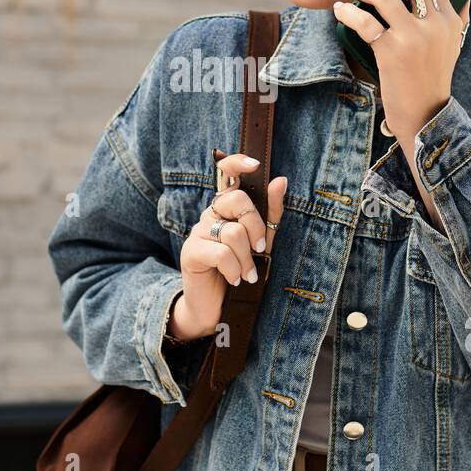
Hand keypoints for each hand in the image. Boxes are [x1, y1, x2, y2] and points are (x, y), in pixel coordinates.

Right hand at [172, 154, 286, 339]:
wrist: (215, 306)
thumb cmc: (240, 269)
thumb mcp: (261, 241)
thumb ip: (270, 214)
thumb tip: (280, 181)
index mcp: (226, 207)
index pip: (226, 173)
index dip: (238, 163)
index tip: (255, 165)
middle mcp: (210, 214)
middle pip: (237, 201)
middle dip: (256, 227)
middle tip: (260, 249)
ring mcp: (197, 232)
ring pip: (233, 232)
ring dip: (247, 259)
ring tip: (247, 274)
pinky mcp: (190, 252)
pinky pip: (221, 253)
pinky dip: (234, 269)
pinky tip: (234, 279)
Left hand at [332, 0, 470, 142]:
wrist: (426, 115)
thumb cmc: (432, 78)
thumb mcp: (453, 45)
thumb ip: (458, 18)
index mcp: (450, 18)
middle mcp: (436, 23)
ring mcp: (415, 38)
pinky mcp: (393, 52)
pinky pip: (366, 22)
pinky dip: (350, 12)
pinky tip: (341, 10)